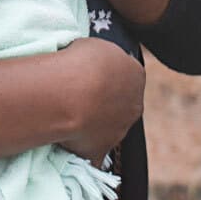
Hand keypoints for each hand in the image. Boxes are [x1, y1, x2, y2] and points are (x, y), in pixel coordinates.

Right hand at [55, 38, 142, 163]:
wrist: (70, 94)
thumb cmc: (82, 62)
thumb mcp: (96, 46)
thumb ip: (102, 59)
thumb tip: (96, 65)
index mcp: (136, 75)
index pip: (125, 74)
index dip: (106, 75)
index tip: (87, 74)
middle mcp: (134, 105)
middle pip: (120, 104)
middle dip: (102, 101)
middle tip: (77, 96)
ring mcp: (119, 131)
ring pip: (106, 128)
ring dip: (91, 123)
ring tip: (64, 114)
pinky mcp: (100, 151)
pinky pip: (91, 153)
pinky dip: (82, 151)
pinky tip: (67, 146)